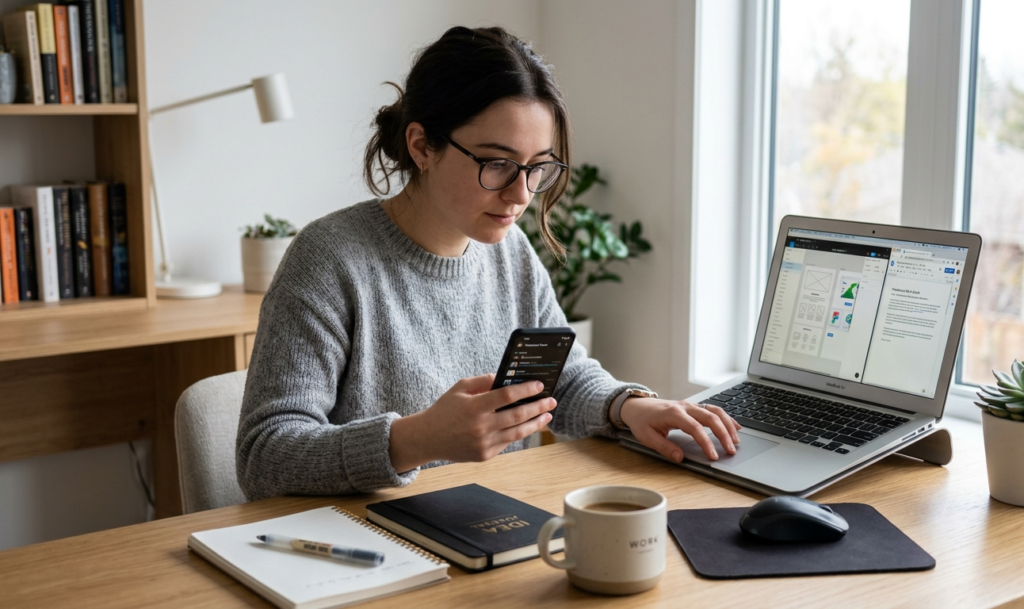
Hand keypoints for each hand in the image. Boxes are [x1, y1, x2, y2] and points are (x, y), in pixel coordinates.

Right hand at [389, 374, 555, 471]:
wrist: (428, 438)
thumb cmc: (444, 409)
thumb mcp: (460, 388)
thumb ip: (483, 381)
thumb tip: (506, 378)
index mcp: (474, 407)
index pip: (507, 396)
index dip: (526, 390)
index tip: (539, 385)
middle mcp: (480, 426)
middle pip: (517, 415)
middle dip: (538, 407)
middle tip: (552, 400)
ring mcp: (483, 443)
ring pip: (517, 432)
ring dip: (536, 423)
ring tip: (547, 414)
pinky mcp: (484, 455)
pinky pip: (507, 442)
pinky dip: (519, 433)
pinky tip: (529, 425)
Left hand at [620, 397, 741, 462]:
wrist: (636, 406)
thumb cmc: (641, 420)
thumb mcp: (646, 437)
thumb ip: (664, 447)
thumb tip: (680, 458)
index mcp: (674, 413)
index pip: (695, 428)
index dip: (706, 442)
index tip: (713, 456)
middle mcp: (685, 407)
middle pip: (710, 417)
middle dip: (723, 434)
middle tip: (730, 450)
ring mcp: (690, 405)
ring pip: (715, 411)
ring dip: (727, 425)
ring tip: (736, 440)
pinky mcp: (693, 407)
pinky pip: (713, 409)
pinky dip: (725, 417)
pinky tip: (734, 426)